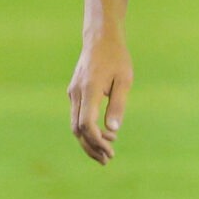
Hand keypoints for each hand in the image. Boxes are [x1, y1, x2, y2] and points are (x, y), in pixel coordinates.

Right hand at [68, 32, 133, 163]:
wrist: (100, 38)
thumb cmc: (116, 57)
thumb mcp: (124, 80)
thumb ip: (118, 105)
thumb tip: (113, 130)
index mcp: (89, 89)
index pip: (86, 124)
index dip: (96, 141)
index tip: (110, 151)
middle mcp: (77, 93)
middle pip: (77, 129)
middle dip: (91, 147)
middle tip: (108, 160)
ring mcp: (73, 93)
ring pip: (75, 125)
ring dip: (88, 141)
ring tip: (105, 153)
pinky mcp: (75, 93)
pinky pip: (77, 117)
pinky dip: (87, 130)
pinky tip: (102, 136)